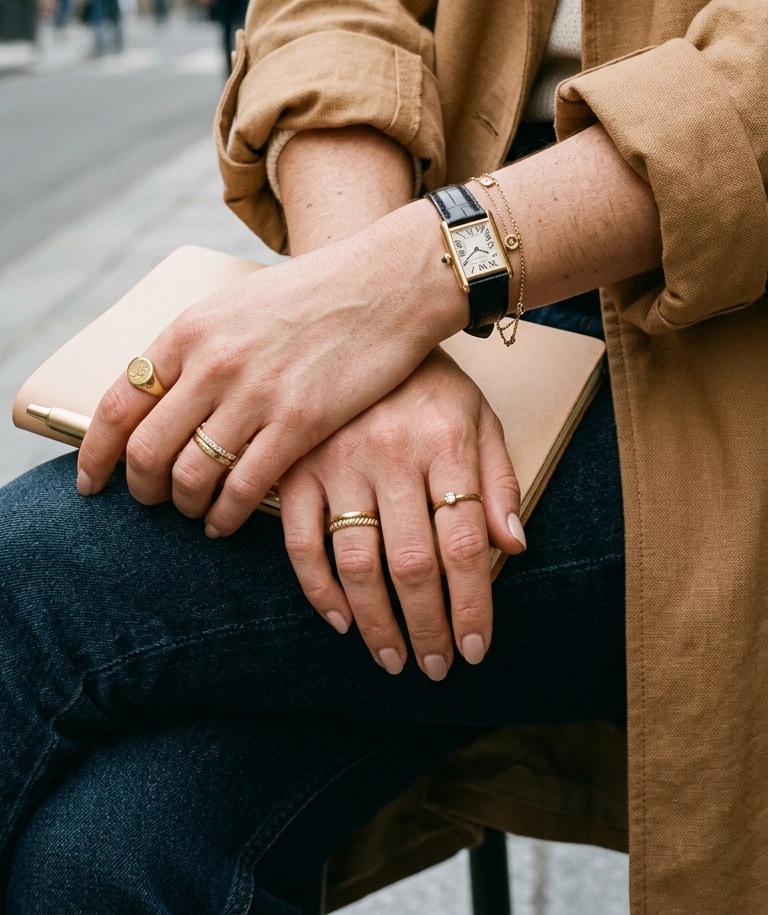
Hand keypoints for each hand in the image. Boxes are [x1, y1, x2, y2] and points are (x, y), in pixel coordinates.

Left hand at [77, 201, 467, 533]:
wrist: (386, 281)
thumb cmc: (313, 293)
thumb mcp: (236, 304)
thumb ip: (195, 347)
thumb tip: (157, 392)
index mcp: (191, 330)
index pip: (120, 404)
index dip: (96, 454)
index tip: (91, 482)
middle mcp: (214, 362)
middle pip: (147, 450)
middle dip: (140, 488)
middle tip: (150, 501)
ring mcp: (256, 394)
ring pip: (190, 476)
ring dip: (184, 506)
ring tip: (194, 512)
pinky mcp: (300, 421)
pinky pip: (243, 488)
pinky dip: (225, 515)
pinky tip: (226, 521)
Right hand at [278, 349, 525, 679]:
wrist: (359, 316)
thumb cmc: (428, 378)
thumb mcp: (478, 413)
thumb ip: (498, 479)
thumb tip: (516, 548)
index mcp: (447, 440)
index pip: (466, 543)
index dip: (472, 605)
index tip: (476, 649)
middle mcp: (393, 454)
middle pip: (414, 564)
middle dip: (428, 628)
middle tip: (435, 668)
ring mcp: (338, 460)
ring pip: (358, 563)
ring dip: (377, 623)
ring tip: (393, 658)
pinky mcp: (295, 465)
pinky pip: (301, 542)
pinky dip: (318, 590)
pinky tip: (340, 620)